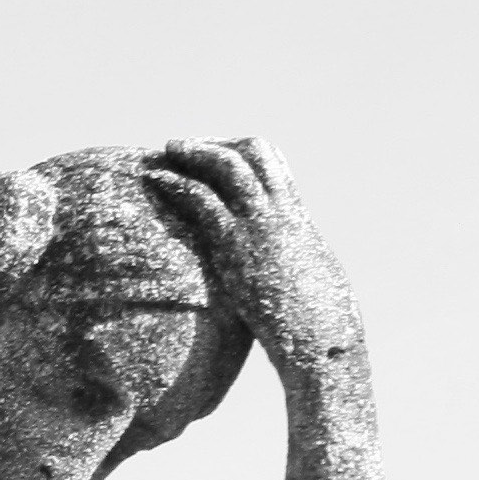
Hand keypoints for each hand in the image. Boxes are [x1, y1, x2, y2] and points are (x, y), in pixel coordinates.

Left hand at [148, 138, 364, 385]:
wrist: (321, 336)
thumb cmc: (315, 322)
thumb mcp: (304, 285)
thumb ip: (287, 269)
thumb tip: (281, 278)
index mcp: (296, 218)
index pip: (274, 165)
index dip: (243, 151)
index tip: (216, 151)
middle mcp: (281, 212)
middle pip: (254, 152)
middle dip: (218, 143)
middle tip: (185, 145)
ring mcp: (260, 224)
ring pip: (229, 166)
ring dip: (196, 152)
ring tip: (166, 148)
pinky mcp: (238, 244)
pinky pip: (204, 200)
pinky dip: (178, 183)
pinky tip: (157, 179)